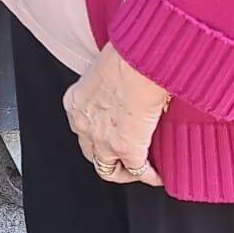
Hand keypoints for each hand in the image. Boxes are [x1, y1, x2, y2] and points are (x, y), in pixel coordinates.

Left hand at [63, 43, 169, 187]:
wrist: (137, 62)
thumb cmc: (124, 56)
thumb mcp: (103, 70)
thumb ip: (107, 86)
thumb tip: (123, 87)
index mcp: (75, 102)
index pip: (81, 127)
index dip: (96, 135)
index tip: (110, 136)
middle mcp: (83, 124)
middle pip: (90, 152)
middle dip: (106, 156)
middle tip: (122, 157)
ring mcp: (103, 140)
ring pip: (108, 169)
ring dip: (125, 171)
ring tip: (140, 170)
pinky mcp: (126, 149)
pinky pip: (137, 171)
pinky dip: (149, 176)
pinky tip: (158, 175)